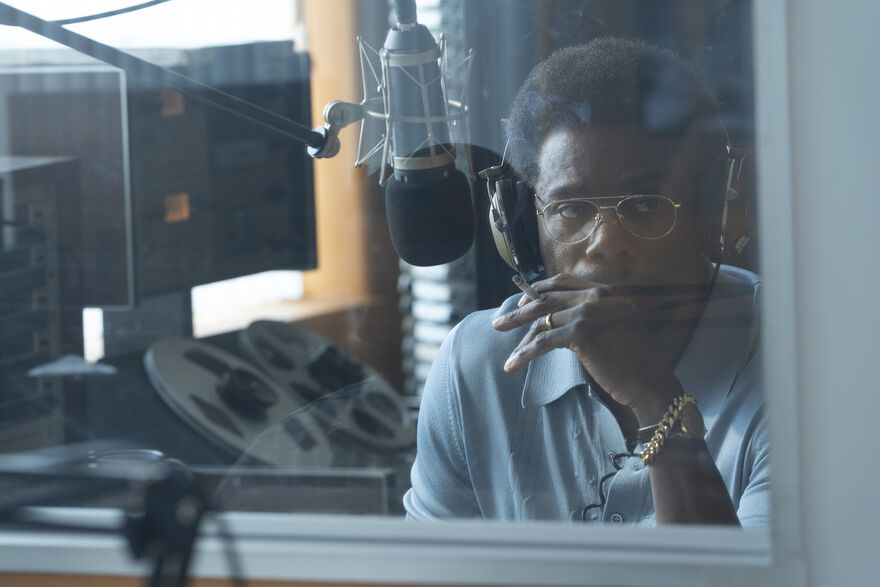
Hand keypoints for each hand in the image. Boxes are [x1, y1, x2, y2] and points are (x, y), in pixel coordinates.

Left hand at [492, 273, 695, 423]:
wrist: (649, 379)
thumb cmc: (634, 360)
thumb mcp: (613, 328)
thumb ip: (592, 318)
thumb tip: (557, 322)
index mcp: (604, 292)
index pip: (564, 282)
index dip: (539, 290)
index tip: (522, 301)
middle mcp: (595, 296)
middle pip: (547, 299)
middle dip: (519, 312)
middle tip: (500, 322)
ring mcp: (587, 312)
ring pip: (542, 322)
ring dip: (520, 339)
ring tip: (507, 354)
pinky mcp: (580, 333)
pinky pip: (542, 342)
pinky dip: (524, 354)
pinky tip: (513, 364)